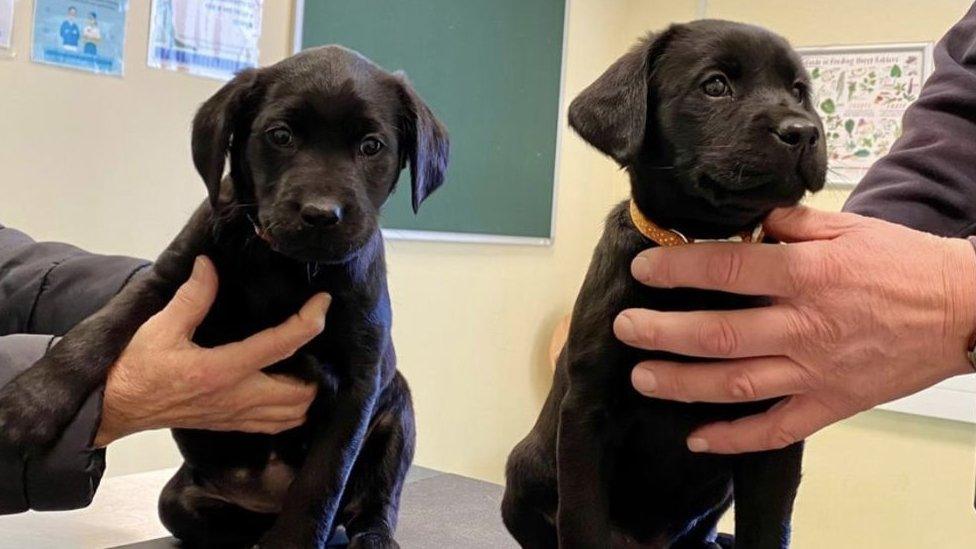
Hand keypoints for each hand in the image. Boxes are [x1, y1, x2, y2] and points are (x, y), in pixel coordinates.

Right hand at [94, 256, 328, 446]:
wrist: (114, 407)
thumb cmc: (134, 368)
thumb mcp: (160, 327)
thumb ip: (192, 297)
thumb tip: (209, 265)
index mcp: (222, 370)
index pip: (281, 345)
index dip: (309, 322)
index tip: (323, 302)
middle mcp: (236, 397)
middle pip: (301, 392)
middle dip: (318, 368)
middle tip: (318, 341)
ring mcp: (235, 415)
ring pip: (293, 415)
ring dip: (309, 393)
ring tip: (310, 364)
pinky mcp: (230, 424)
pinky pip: (275, 425)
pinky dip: (293, 411)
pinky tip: (293, 391)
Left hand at [613, 206, 975, 453]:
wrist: (964, 311)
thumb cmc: (903, 265)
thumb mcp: (848, 226)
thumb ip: (790, 224)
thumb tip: (746, 221)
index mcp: (807, 276)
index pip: (727, 270)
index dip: (677, 270)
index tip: (642, 269)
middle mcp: (803, 326)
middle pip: (717, 333)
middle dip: (662, 332)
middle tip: (625, 328)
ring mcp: (815, 372)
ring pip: (735, 384)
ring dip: (682, 383)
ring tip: (642, 378)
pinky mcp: (830, 404)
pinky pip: (776, 429)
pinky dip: (734, 438)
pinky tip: (697, 439)